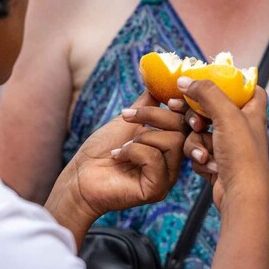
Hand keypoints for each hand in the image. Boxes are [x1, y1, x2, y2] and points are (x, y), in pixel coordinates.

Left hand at [46, 90, 187, 242]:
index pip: (188, 122)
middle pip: (183, 129)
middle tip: (127, 118)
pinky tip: (118, 157)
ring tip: (122, 146)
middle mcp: (173, 163)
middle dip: (154, 116)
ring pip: (173, 143)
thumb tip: (160, 78)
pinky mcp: (156, 190)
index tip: (166, 100)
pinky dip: (133, 151)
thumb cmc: (101, 149)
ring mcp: (167, 178)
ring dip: (141, 137)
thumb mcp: (129, 119)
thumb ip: (148, 103)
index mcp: (170, 147)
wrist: (79, 176)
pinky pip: (155, 159)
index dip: (181, 108)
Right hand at [180, 77, 268, 210]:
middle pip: (212, 107)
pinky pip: (198, 150)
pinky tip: (209, 166)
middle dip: (196, 114)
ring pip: (200, 131)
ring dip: (197, 142)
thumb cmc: (242, 155)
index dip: (228, 82)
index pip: (245, 87)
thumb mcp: (226, 115)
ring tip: (204, 153)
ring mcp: (229, 144)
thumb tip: (184, 80)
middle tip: (182, 112)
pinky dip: (199, 157)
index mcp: (253, 110)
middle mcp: (242, 125)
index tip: (206, 81)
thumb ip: (206, 92)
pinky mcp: (217, 160)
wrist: (242, 195)